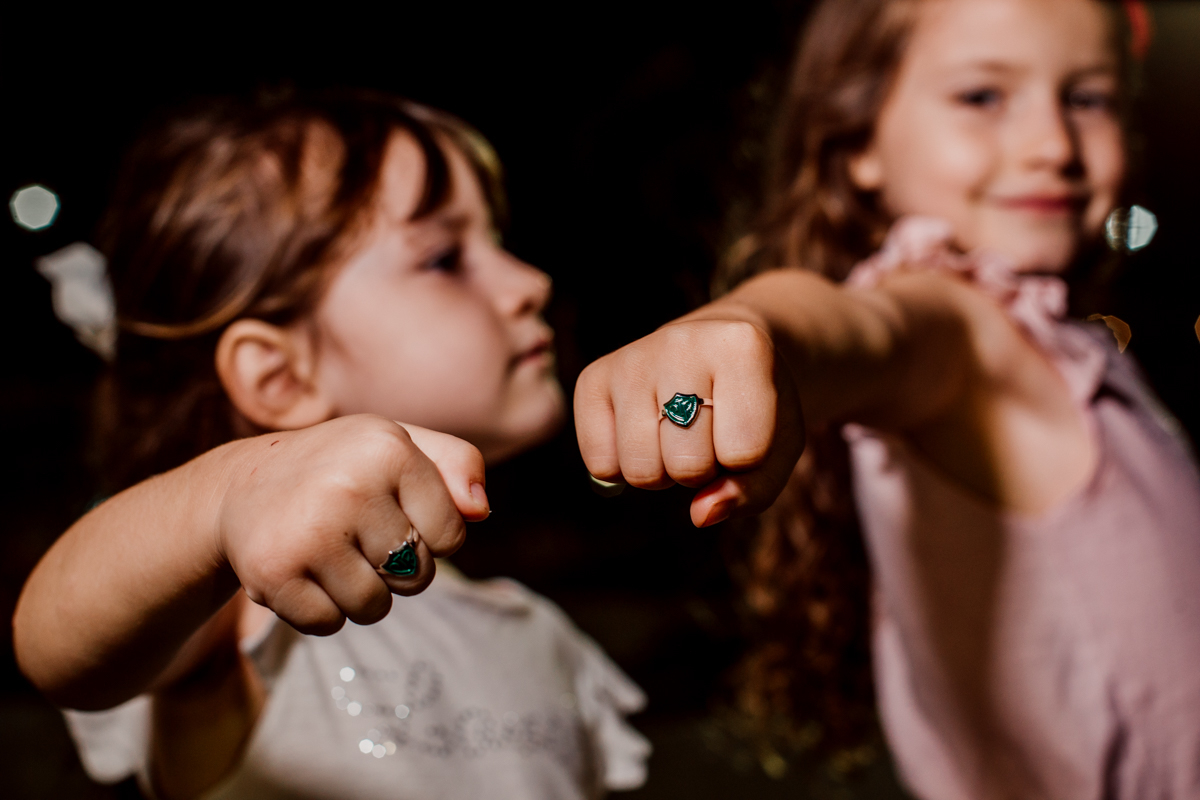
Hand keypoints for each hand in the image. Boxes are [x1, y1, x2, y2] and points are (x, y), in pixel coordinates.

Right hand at [213, 415, 487, 634]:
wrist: (244, 485)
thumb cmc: (344, 468)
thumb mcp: (400, 447)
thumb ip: (457, 465)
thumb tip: (480, 510)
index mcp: (389, 447)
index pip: (451, 536)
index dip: (427, 535)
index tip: (394, 510)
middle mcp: (349, 485)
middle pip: (417, 577)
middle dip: (395, 569)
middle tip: (355, 532)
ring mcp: (309, 532)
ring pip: (374, 608)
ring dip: (358, 593)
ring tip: (329, 550)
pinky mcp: (273, 573)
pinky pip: (329, 624)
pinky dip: (320, 609)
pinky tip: (301, 568)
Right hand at [574, 312, 804, 526]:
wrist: (719, 350)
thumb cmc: (753, 408)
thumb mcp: (778, 448)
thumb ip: (753, 491)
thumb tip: (700, 515)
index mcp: (742, 346)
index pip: (744, 452)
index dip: (748, 461)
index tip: (747, 428)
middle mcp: (681, 341)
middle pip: (687, 464)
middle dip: (701, 470)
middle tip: (707, 435)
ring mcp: (632, 358)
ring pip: (640, 469)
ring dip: (662, 473)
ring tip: (675, 436)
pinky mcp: (593, 377)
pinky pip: (600, 464)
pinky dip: (622, 469)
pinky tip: (642, 435)